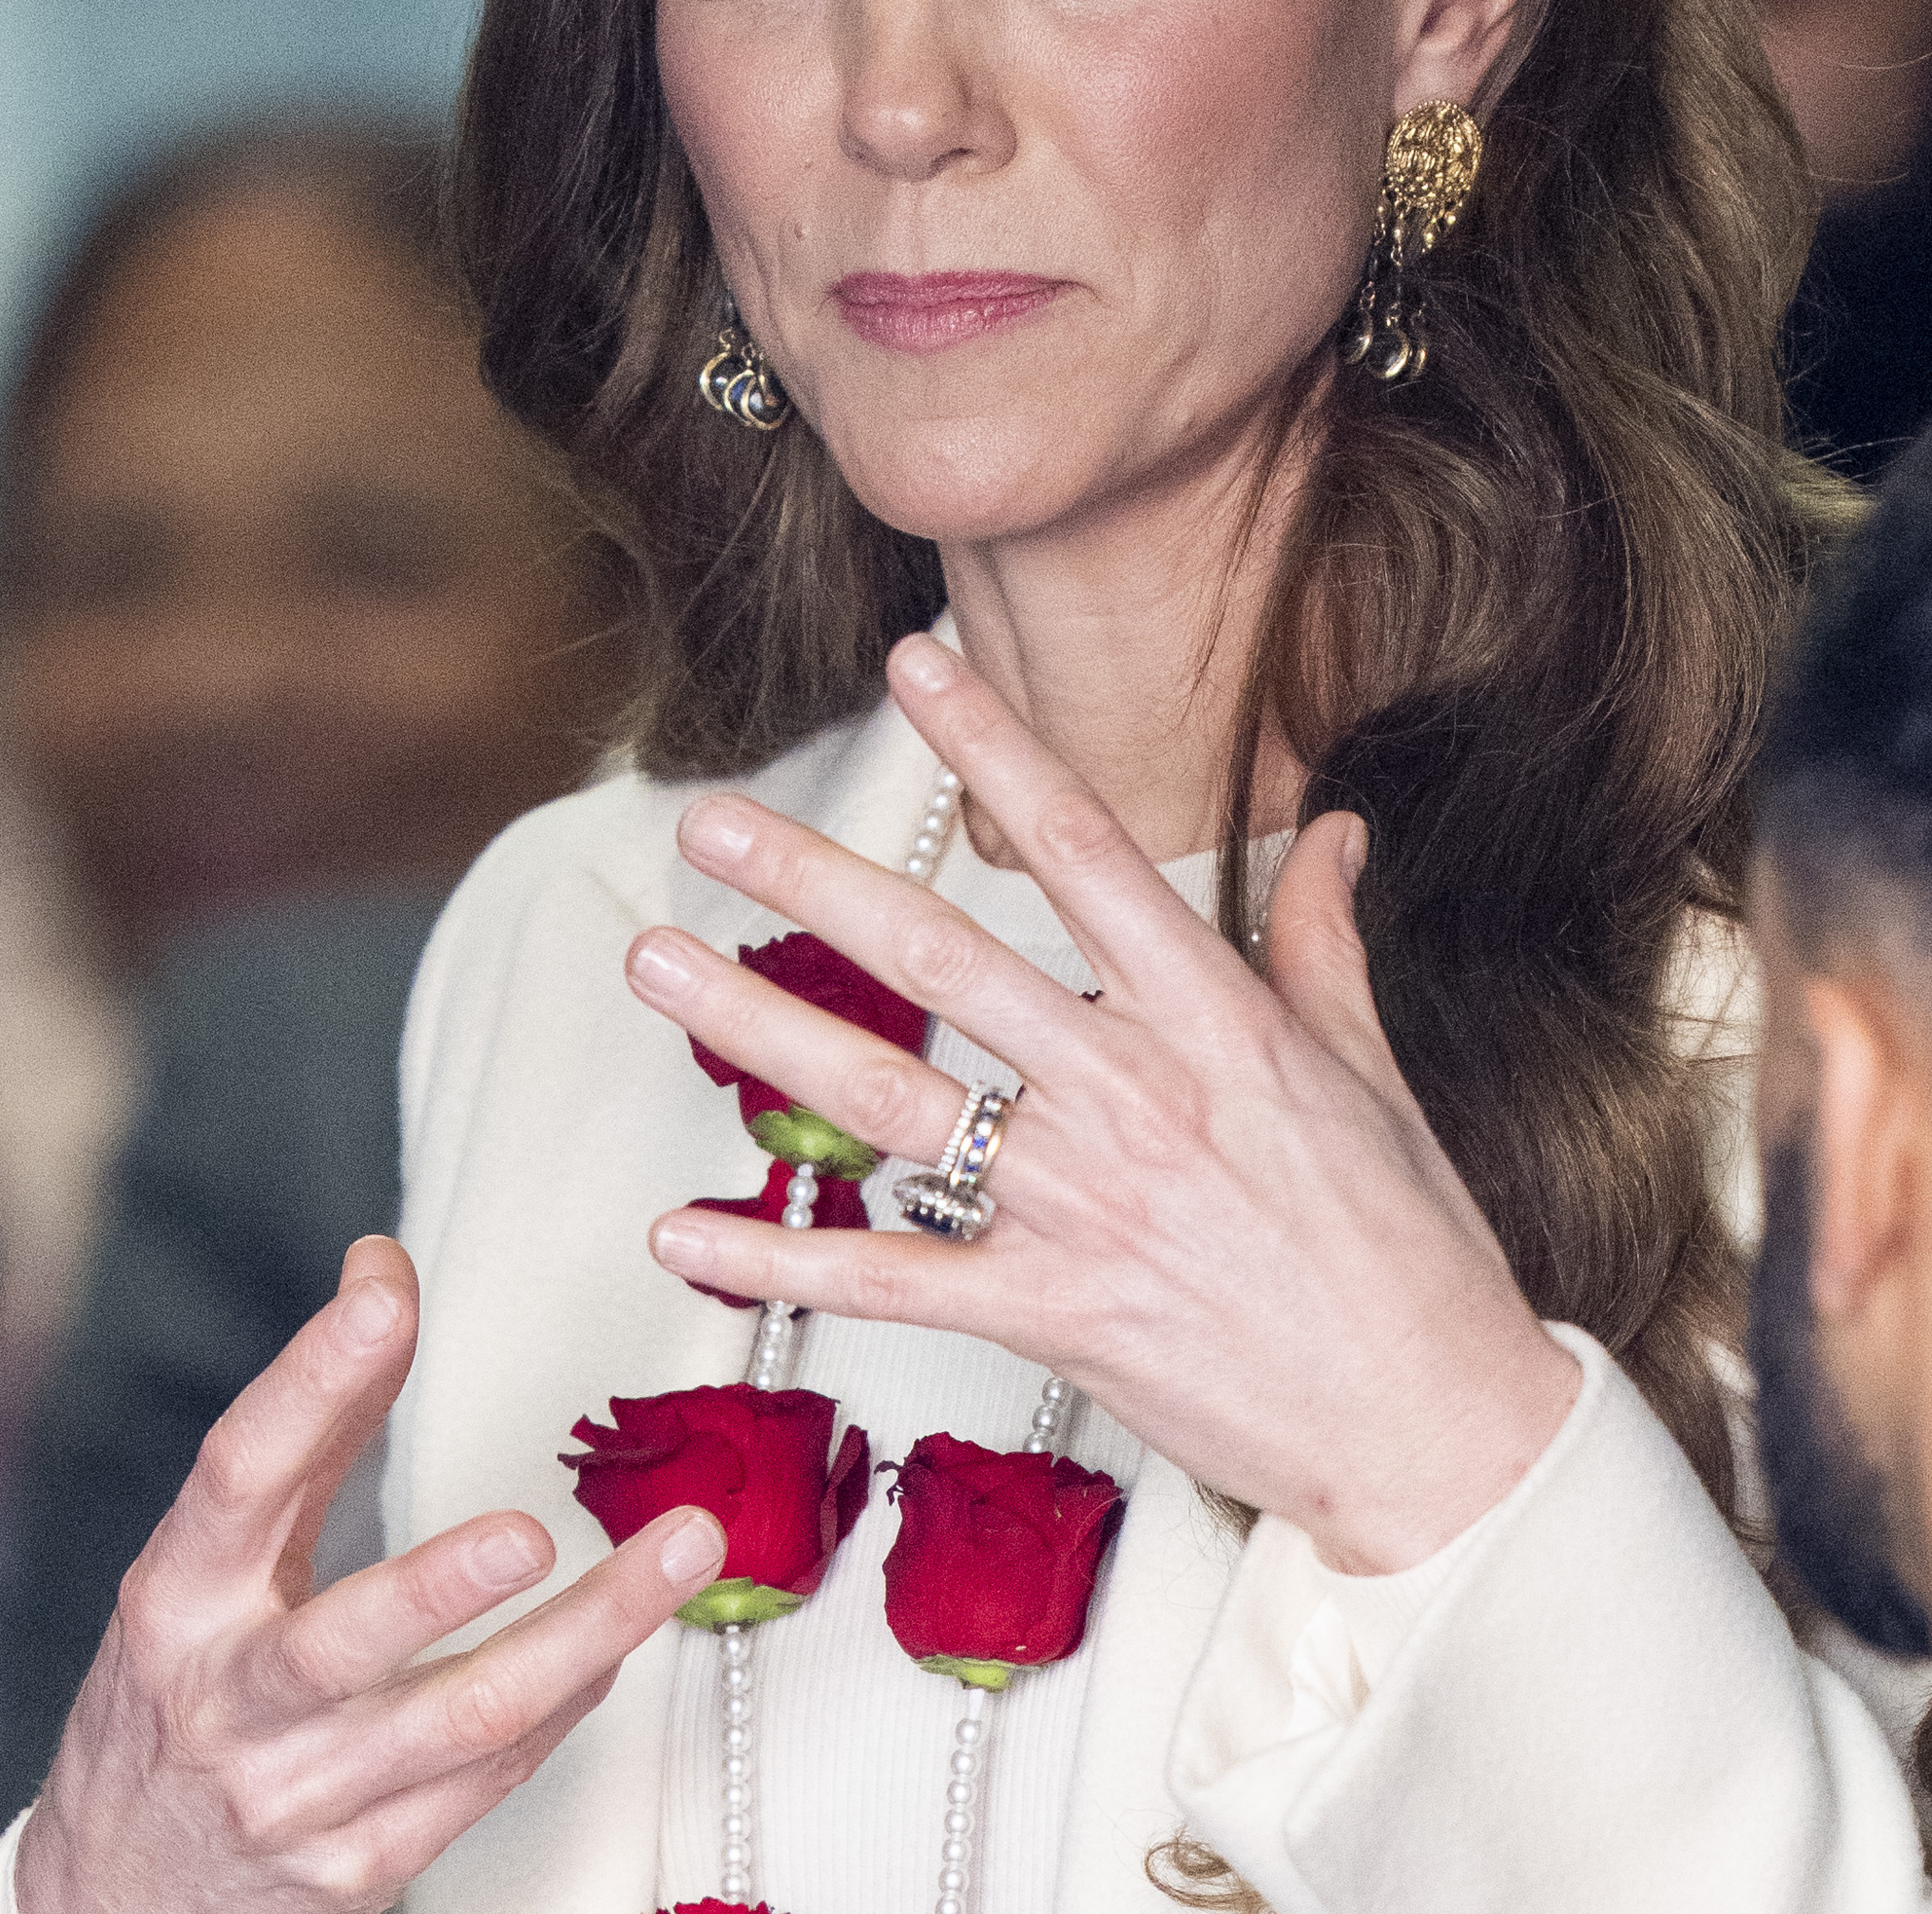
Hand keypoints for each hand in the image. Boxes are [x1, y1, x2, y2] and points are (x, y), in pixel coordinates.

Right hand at [14, 1236, 724, 1910]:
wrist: (117, 1896)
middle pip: (346, 1640)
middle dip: (444, 1584)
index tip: (382, 1295)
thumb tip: (381, 1270)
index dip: (308, 1377)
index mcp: (179, 1596)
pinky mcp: (364, 1868)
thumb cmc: (182, 1691)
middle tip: (535, 1529)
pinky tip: (619, 1639)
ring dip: (589, 1633)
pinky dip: (570, 1698)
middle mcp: (230, 1700)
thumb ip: (311, 1417)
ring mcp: (300, 1796)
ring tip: (681, 1553)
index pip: (240, 1473)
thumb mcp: (212, 1557)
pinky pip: (492, 1775)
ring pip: (464, 1719)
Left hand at [628, 634, 1579, 1574]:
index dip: (992, 748)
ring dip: (758, 1027)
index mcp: (1209, 1017)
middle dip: (812, 882)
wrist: (1435, 1429)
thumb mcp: (1370, 1070)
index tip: (915, 665)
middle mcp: (1129, 1094)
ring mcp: (1081, 1207)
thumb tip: (1337, 832)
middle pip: (943, 959)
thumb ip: (1323, 939)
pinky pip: (890, 1281)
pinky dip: (780, 1263)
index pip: (1081, 848)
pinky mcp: (1051, 1314)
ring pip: (889, 1098)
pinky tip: (682, 1233)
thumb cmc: (1405, 1247)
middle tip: (711, 825)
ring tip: (659, 962)